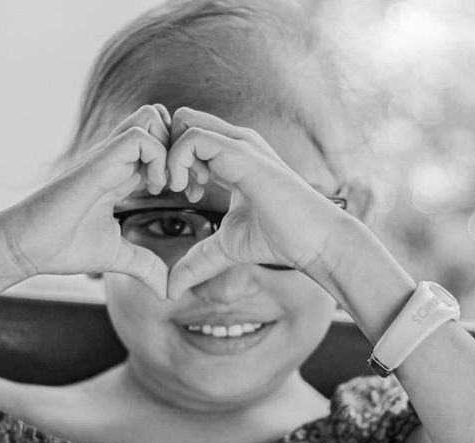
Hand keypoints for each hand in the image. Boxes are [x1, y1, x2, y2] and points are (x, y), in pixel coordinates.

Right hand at [0, 104, 172, 299]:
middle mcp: (117, 160)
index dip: (186, 166)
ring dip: (172, 149)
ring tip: (171, 186)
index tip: (193, 196)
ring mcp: (107, 157)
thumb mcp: (117, 257)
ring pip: (153, 117)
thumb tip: (167, 290)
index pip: (164, 148)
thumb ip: (145, 266)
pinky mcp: (98, 162)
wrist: (26, 247)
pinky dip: (158, 158)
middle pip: (163, 121)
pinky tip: (156, 188)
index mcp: (123, 176)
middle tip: (189, 186)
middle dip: (186, 150)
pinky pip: (140, 137)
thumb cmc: (63, 247)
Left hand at [165, 107, 356, 299]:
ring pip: (185, 122)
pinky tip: (187, 191)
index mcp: (230, 157)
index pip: (189, 136)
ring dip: (169, 156)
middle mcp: (234, 143)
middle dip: (164, 150)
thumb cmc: (277, 239)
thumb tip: (170, 290)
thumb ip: (195, 262)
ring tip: (176, 190)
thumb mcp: (224, 248)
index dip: (172, 161)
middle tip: (167, 187)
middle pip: (182, 120)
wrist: (310, 240)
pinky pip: (194, 138)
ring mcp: (239, 144)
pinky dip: (178, 161)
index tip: (177, 194)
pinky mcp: (242, 153)